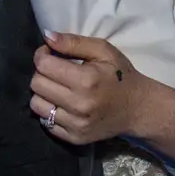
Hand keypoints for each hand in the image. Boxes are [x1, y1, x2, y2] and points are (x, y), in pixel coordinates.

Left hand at [29, 32, 148, 145]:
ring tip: (57, 88)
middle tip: (55, 70)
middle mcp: (78, 105)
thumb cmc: (121, 76)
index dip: (42, 55)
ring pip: (36, 104)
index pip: (43, 65)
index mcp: (86, 80)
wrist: (138, 109)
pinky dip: (49, 111)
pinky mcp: (74, 138)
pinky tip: (62, 104)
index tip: (50, 54)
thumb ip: (74, 42)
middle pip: (36, 84)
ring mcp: (75, 124)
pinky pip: (45, 122)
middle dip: (41, 73)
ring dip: (43, 93)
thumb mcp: (104, 51)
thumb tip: (47, 36)